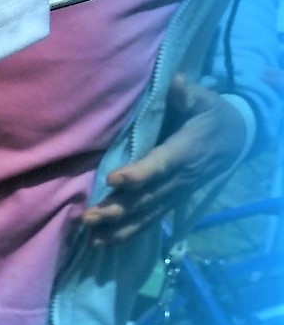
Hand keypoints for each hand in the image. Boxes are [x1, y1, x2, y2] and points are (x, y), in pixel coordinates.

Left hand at [81, 76, 247, 245]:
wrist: (235, 139)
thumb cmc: (210, 116)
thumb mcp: (203, 100)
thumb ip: (187, 94)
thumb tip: (176, 82)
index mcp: (183, 151)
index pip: (159, 165)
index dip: (138, 174)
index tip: (114, 179)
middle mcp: (179, 178)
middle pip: (147, 197)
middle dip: (118, 209)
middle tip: (89, 217)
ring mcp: (175, 192)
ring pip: (147, 214)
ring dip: (119, 227)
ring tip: (92, 238)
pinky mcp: (171, 199)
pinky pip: (151, 219)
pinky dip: (129, 233)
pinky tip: (105, 242)